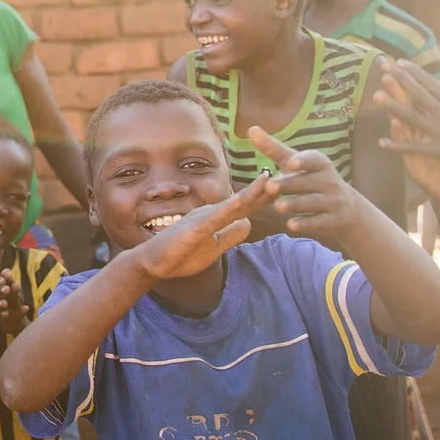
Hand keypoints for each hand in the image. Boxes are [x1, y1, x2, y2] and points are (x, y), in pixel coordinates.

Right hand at [126, 174, 277, 283]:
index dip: (264, 197)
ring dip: (251, 193)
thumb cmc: (180, 255)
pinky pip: (215, 218)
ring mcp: (203, 220)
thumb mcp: (213, 248)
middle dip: (264, 190)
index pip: (245, 206)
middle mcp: (211, 214)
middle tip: (285, 176)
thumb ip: (230, 235)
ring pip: (232, 204)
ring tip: (269, 181)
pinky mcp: (194, 230)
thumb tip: (249, 222)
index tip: (284, 187)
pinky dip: (228, 209)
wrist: (153, 264)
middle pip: (243, 200)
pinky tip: (241, 202)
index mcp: (216, 218)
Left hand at [253, 126, 369, 245]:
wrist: (347, 209)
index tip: (291, 162)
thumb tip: (251, 129)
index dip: (303, 161)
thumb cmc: (311, 179)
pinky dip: (305, 224)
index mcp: (320, 164)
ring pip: (312, 202)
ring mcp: (332, 202)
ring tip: (278, 206)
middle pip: (306, 183)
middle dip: (289, 185)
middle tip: (270, 187)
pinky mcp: (331, 221)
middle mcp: (328, 181)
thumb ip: (274, 149)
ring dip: (294, 204)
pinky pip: (318, 222)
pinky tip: (291, 225)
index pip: (314, 160)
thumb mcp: (295, 164)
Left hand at [374, 63, 439, 203]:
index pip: (430, 83)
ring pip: (411, 117)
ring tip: (376, 96)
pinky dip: (397, 145)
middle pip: (417, 94)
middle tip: (384, 69)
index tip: (400, 62)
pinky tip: (381, 142)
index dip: (414, 72)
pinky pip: (413, 147)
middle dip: (399, 80)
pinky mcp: (438, 150)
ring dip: (392, 106)